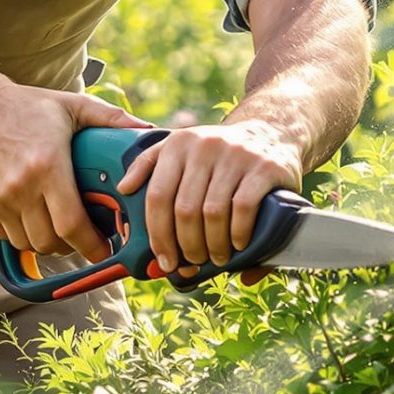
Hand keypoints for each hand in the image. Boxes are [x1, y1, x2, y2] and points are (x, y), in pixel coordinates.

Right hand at [0, 79, 152, 260]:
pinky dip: (23, 236)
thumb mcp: (71, 106)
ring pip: (29, 244)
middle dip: (73, 247)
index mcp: (47, 166)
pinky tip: (33, 217)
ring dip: (48, 243)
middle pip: (52, 242)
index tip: (105, 250)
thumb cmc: (24, 106)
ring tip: (59, 227)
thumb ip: (111, 118)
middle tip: (84, 236)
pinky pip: (7, 238)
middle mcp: (20, 188)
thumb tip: (148, 129)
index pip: (72, 225)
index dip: (92, 246)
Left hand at [115, 119, 305, 276]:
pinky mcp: (265, 168)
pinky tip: (238, 245)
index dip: (158, 235)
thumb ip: (148, 164)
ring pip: (213, 212)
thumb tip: (123, 188)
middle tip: (192, 262)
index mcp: (179, 144)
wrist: (271, 131)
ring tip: (216, 258)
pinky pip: (243, 208)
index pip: (158, 196)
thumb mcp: (181, 147)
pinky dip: (237, 233)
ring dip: (212, 245)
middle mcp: (205, 146)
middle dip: (186, 246)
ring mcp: (236, 155)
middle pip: (185, 210)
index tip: (164, 260)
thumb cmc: (218, 152)